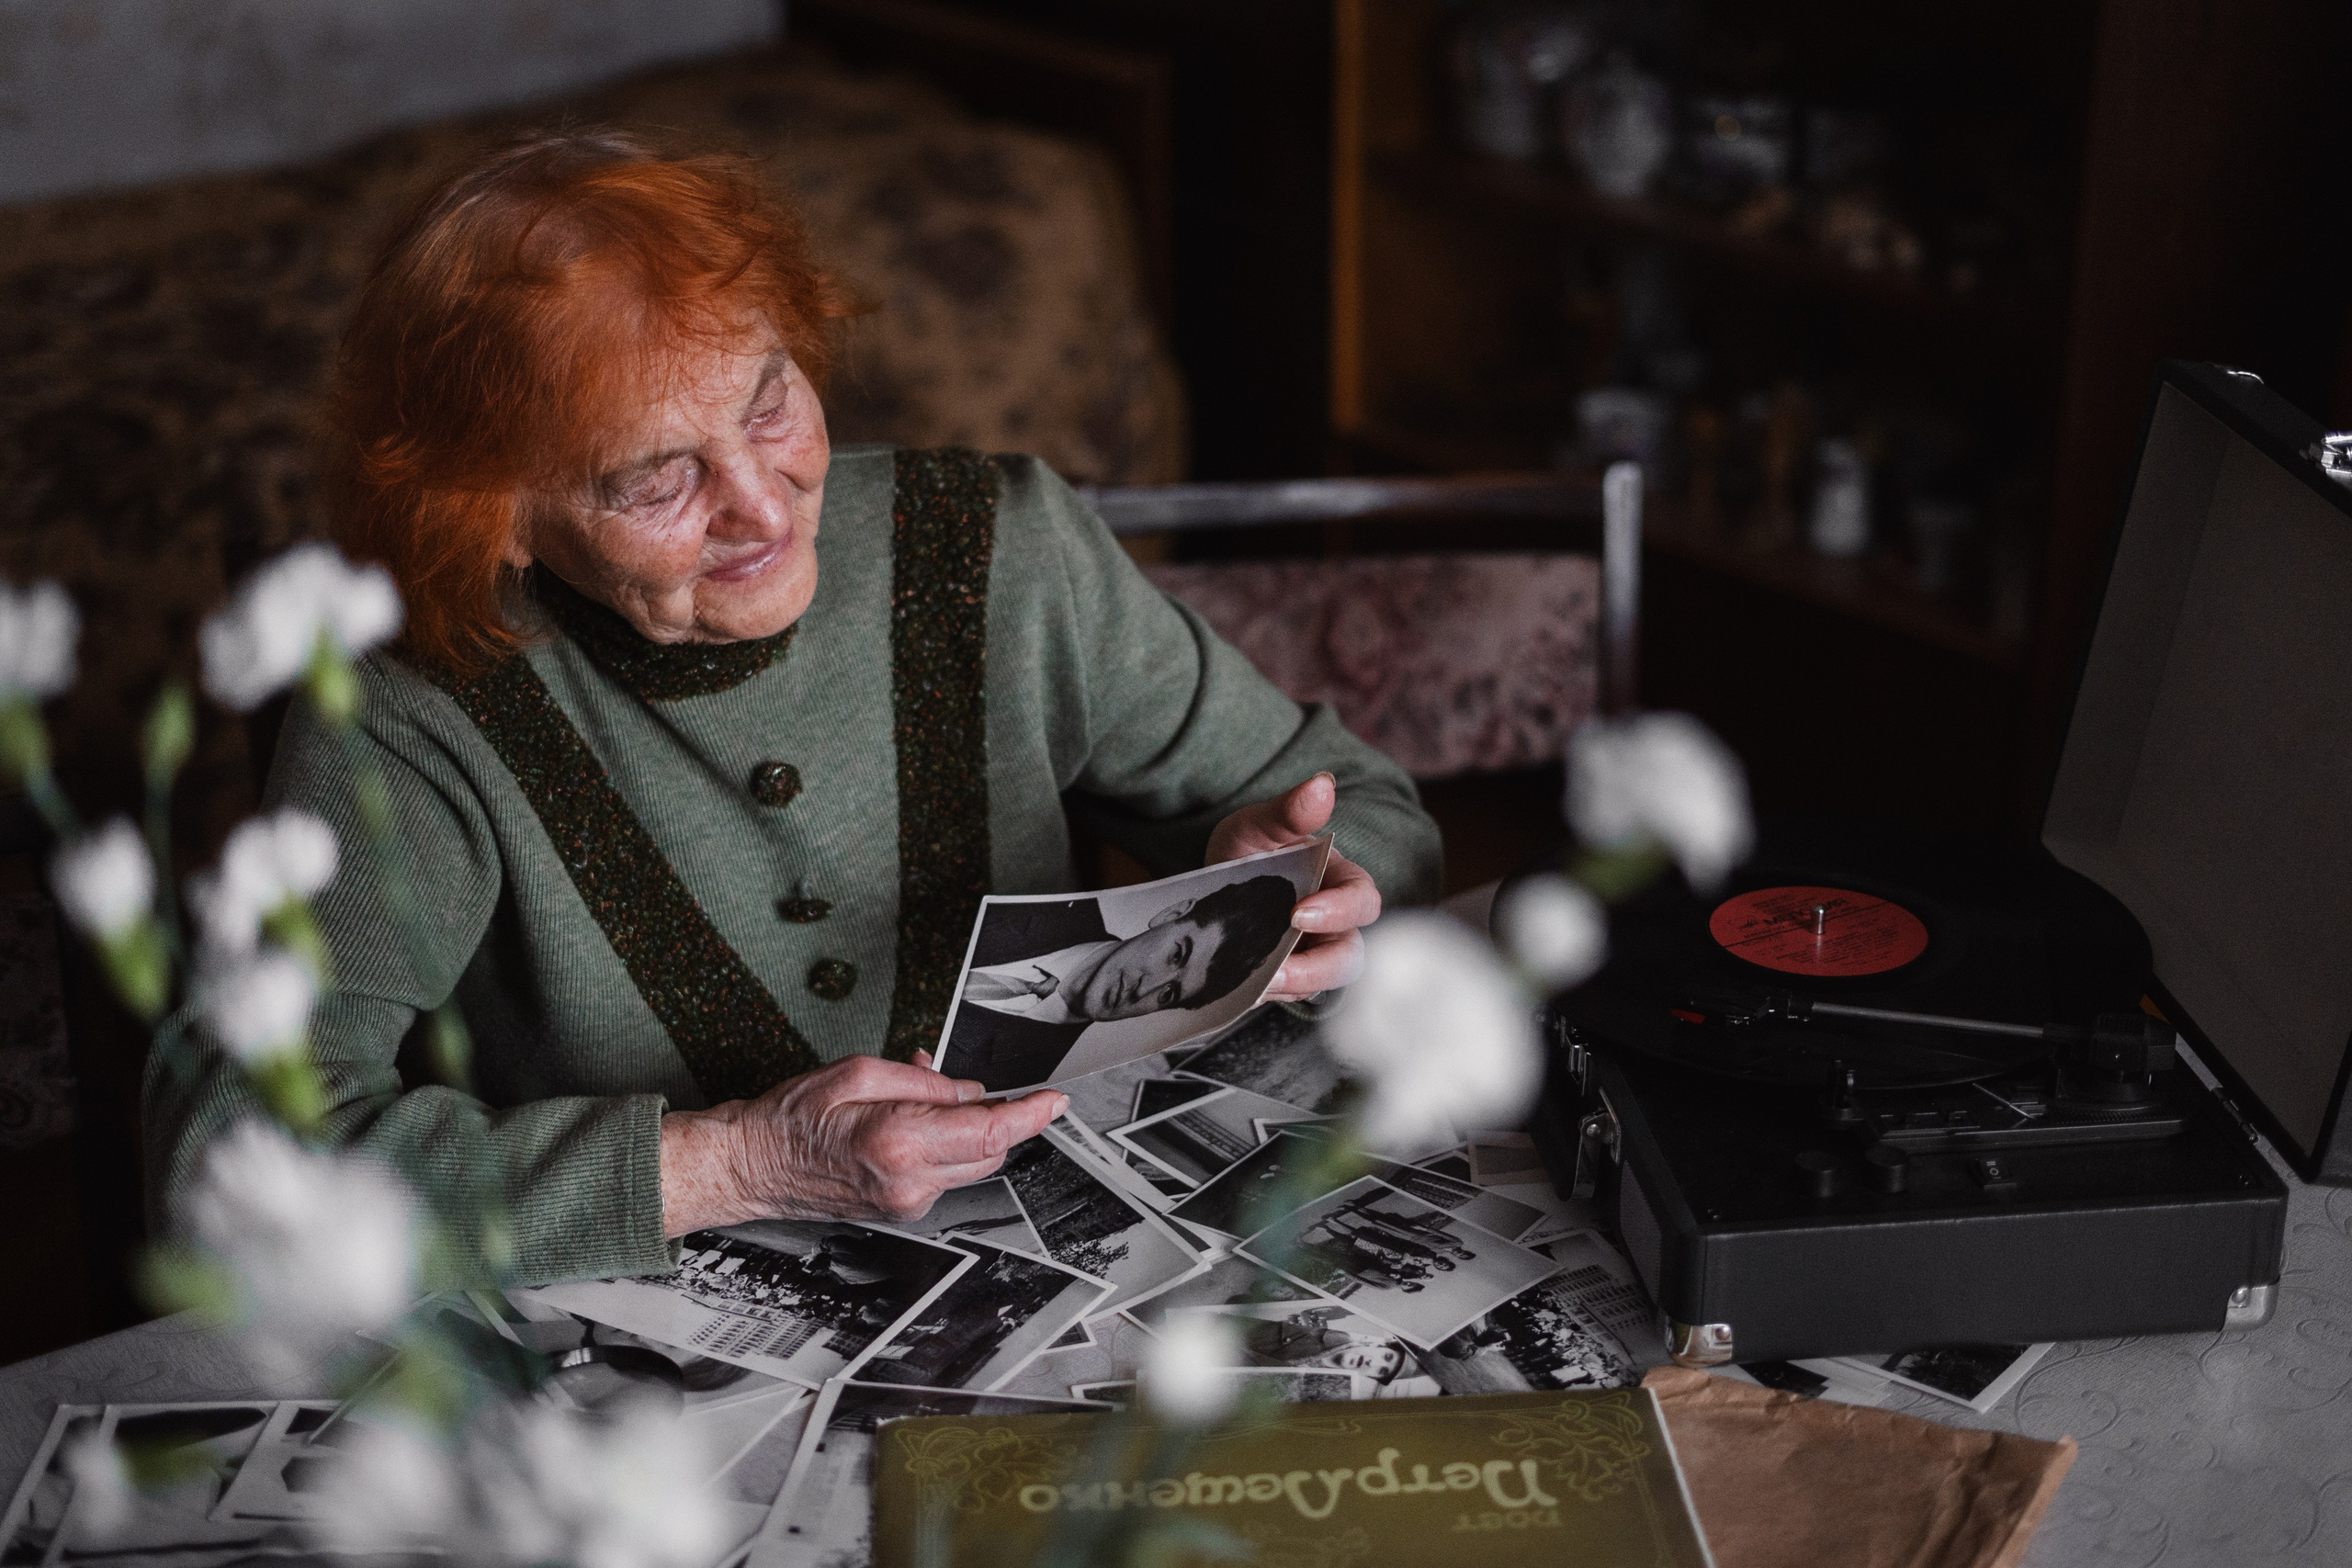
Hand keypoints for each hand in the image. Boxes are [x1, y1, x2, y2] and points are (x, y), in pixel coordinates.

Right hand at [658, 1051, 1064, 1235]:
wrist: (751, 1168)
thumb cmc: (791, 1119)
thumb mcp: (856, 1073)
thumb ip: (921, 1080)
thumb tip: (967, 1089)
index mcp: (899, 1142)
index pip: (989, 1130)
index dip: (1031, 1115)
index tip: (1056, 1101)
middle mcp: (910, 1182)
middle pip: (989, 1150)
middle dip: (998, 1116)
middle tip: (974, 1084)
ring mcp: (906, 1203)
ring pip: (970, 1164)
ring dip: (967, 1129)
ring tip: (922, 1096)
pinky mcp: (901, 1210)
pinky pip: (944, 1173)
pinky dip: (943, 1144)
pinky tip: (908, 1121)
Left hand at [1205, 772, 1381, 1002]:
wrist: (1212, 884)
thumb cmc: (1248, 850)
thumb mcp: (1256, 826)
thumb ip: (1287, 812)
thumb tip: (1321, 784)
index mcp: (1336, 880)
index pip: (1361, 898)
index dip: (1339, 910)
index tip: (1298, 914)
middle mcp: (1333, 922)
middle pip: (1351, 954)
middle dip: (1320, 967)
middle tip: (1279, 970)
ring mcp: (1312, 953)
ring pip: (1325, 983)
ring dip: (1296, 988)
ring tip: (1260, 986)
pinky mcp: (1289, 977)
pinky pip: (1291, 994)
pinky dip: (1272, 994)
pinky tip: (1244, 990)